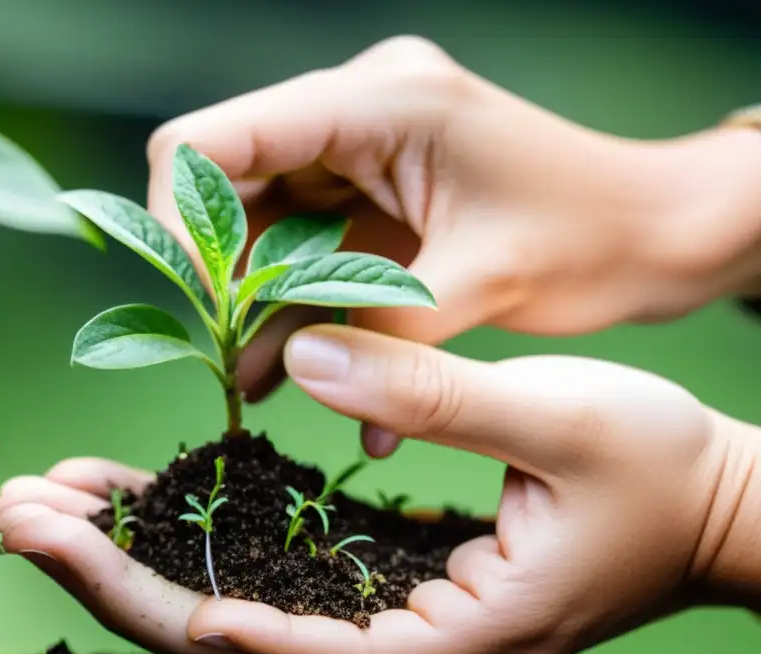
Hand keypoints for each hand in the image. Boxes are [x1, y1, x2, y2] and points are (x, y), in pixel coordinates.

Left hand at [0, 323, 760, 653]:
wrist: (721, 502)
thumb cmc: (667, 469)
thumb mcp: (562, 416)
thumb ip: (430, 391)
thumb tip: (302, 351)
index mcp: (467, 634)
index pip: (316, 651)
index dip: (206, 609)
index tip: (101, 558)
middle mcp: (419, 645)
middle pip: (248, 634)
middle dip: (128, 578)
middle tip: (20, 514)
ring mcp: (403, 617)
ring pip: (248, 601)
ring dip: (147, 550)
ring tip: (49, 496)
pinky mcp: (396, 578)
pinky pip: (280, 566)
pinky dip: (207, 529)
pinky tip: (138, 492)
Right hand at [144, 35, 760, 455]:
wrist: (649, 234)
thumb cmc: (589, 240)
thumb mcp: (480, 285)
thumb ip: (373, 326)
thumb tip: (279, 371)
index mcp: (380, 100)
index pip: (217, 139)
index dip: (178, 221)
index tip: (193, 307)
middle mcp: (357, 110)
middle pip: (228, 180)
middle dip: (217, 271)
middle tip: (223, 351)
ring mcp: (360, 149)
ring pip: (261, 220)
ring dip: (254, 300)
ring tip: (253, 380)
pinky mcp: (370, 190)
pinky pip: (303, 244)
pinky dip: (295, 304)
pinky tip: (297, 366)